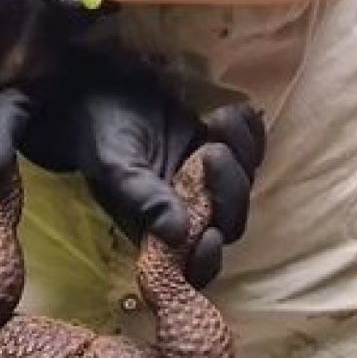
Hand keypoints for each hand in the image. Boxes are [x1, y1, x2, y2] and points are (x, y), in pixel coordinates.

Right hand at [20, 59, 267, 287]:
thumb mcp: (116, 169)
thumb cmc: (103, 135)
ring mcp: (209, 182)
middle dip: (229, 188)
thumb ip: (144, 200)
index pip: (194, 265)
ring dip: (241, 152)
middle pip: (232, 220)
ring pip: (246, 183)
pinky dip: (250, 132)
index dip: (208, 259)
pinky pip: (253, 150)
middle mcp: (190, 212)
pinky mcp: (222, 149)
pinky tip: (231, 113)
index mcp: (160, 231)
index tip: (211, 234)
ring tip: (215, 120)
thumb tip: (177, 234)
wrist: (105, 92)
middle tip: (211, 150)